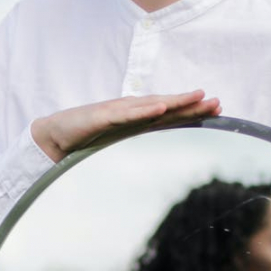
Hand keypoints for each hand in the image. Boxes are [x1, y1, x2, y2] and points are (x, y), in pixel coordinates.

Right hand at [31, 91, 221, 161]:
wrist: (52, 138)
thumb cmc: (84, 144)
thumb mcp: (117, 150)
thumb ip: (136, 155)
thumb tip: (158, 173)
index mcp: (135, 122)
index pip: (169, 116)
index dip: (192, 112)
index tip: (218, 112)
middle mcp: (129, 113)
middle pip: (166, 107)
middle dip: (192, 104)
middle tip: (218, 102)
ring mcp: (116, 112)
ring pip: (151, 105)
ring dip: (175, 101)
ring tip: (197, 97)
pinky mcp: (101, 116)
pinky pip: (126, 112)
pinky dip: (144, 109)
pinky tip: (161, 107)